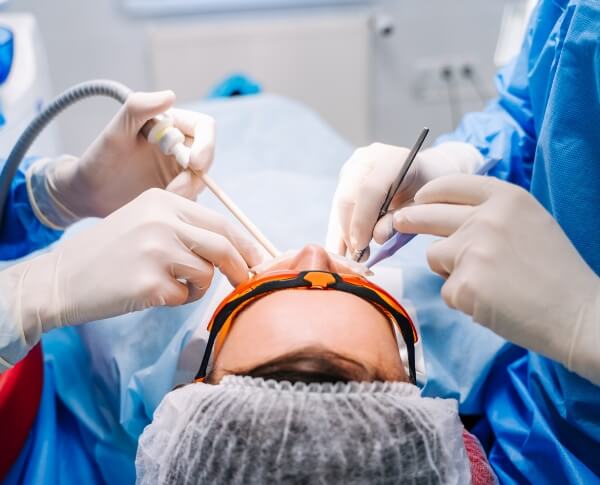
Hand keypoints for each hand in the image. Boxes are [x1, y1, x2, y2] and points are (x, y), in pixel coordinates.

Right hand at [0, 189, 264, 365]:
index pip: (221, 222)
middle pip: (223, 246)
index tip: (258, 259)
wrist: (61, 278)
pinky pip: (185, 297)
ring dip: (198, 286)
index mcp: (163, 201)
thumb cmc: (109, 253)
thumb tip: (233, 242)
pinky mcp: (149, 282)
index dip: (245, 244)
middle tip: (246, 281)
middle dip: (241, 267)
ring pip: (206, 274)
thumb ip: (184, 223)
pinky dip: (177, 300)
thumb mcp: (144, 219)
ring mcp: (156, 251)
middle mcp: (162, 221)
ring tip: (172, 285)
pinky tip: (152, 293)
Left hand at [27, 91, 215, 227]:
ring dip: (187, 192)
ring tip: (161, 198)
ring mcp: (179, 172)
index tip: (194, 163)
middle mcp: (179, 147)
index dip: (206, 144)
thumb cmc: (98, 159)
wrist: (88, 194)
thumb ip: (138, 108)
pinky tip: (159, 206)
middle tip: (173, 190)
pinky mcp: (177, 193)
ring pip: (201, 182)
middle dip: (195, 176)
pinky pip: (192, 199)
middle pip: (207, 158)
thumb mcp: (115, 132)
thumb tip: (170, 95)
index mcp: (170, 125)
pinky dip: (182, 204)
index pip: (204, 128)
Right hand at [326, 141, 482, 255]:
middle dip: (349, 231)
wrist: (426, 172)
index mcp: (392, 160)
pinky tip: (344, 248)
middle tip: (356, 258)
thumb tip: (376, 237)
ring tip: (352, 256)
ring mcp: (354, 166)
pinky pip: (338, 206)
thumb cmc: (427, 191)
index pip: (369, 190)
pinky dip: (340, 228)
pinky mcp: (346, 177)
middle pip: (348, 197)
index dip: (362, 221)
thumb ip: (400, 221)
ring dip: (342, 232)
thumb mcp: (421, 208)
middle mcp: (367, 158)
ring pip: (339, 204)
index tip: (361, 247)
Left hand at [394, 174, 599, 384]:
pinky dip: (462, 299)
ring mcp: (472, 251)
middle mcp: (485, 218)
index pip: (451, 185)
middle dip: (408, 219)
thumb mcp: (529, 222)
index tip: (419, 199)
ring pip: (434, 256)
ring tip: (486, 282)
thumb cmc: (556, 271)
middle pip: (426, 214)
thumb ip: (491, 213)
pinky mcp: (463, 285)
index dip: (429, 193)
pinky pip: (446, 290)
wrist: (578, 314)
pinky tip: (490, 303)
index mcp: (506, 198)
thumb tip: (447, 213)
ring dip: (449, 270)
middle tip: (398, 222)